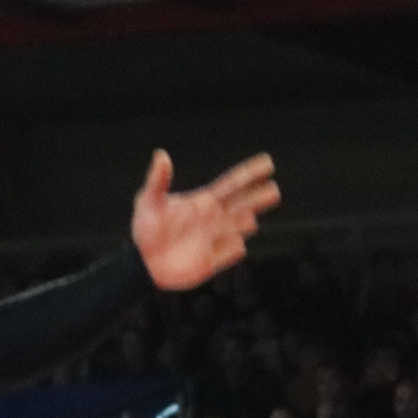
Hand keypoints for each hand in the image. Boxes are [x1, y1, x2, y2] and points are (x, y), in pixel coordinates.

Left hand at [129, 150, 278, 290]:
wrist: (142, 262)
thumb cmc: (145, 229)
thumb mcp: (148, 201)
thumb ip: (158, 180)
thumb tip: (161, 155)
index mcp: (204, 202)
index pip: (233, 184)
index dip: (250, 173)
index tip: (268, 163)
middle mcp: (214, 219)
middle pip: (243, 204)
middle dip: (258, 197)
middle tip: (274, 190)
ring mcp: (215, 240)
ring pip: (238, 228)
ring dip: (243, 223)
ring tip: (249, 219)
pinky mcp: (211, 261)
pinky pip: (228, 252)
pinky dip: (232, 248)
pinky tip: (237, 244)